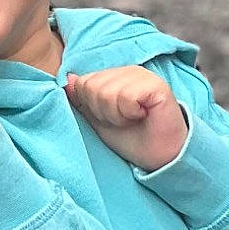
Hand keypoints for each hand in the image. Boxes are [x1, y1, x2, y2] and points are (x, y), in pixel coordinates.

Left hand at [65, 66, 188, 172]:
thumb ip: (83, 101)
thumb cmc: (133, 139)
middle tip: (123, 121)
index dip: (92, 109)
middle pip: (91, 87)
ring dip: (117, 115)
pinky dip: (130, 113)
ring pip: (106, 92)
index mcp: (114, 77)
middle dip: (103, 113)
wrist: (160, 158)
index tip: (111, 120)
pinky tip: (143, 116)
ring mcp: (142, 75)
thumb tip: (67, 79)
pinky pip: (125, 96)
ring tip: (133, 120)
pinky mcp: (155, 85)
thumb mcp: (99, 122)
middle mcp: (127, 71)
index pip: (83, 83)